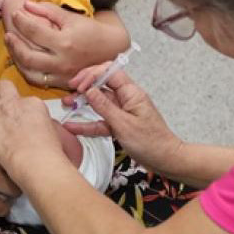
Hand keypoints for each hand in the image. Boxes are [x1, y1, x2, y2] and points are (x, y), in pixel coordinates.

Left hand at [0, 80, 68, 178]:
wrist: (34, 160)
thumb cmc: (48, 152)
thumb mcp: (55, 132)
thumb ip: (46, 124)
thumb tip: (42, 125)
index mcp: (33, 104)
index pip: (24, 98)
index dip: (19, 107)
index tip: (19, 116)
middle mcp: (13, 102)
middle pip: (3, 86)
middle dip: (1, 92)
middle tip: (1, 105)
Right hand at [0, 122, 20, 215]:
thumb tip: (4, 119)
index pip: (22, 153)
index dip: (26, 159)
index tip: (26, 163)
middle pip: (22, 173)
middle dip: (21, 177)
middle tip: (19, 179)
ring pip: (15, 192)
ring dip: (13, 194)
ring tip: (10, 193)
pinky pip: (1, 208)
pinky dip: (3, 209)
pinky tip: (2, 206)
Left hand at [5, 1, 127, 88]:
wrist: (110, 50)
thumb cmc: (91, 31)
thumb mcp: (71, 17)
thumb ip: (48, 10)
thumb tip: (26, 5)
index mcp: (64, 42)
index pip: (34, 30)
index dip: (21, 20)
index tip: (16, 13)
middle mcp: (61, 61)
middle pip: (27, 55)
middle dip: (13, 43)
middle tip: (8, 33)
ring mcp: (61, 75)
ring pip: (29, 71)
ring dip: (16, 58)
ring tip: (12, 45)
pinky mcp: (61, 83)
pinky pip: (38, 80)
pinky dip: (26, 70)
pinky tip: (21, 60)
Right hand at [62, 64, 183, 175]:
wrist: (165, 160)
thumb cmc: (151, 143)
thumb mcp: (124, 125)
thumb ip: (104, 107)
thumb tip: (89, 91)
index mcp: (131, 93)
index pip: (109, 73)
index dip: (92, 75)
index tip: (78, 85)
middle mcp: (126, 99)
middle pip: (103, 85)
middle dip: (85, 86)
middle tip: (70, 91)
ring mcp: (122, 112)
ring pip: (99, 102)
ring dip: (83, 103)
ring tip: (67, 104)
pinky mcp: (119, 125)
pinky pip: (101, 120)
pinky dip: (88, 123)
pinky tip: (73, 126)